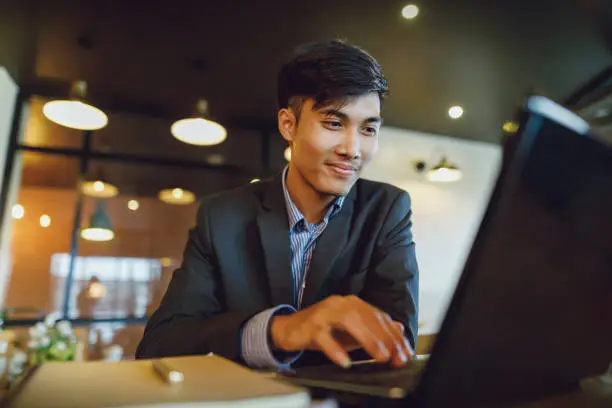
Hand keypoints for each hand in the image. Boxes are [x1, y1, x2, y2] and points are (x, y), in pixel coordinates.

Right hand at [270, 295, 413, 367]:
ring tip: (380, 356)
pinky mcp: (310, 326)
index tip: (405, 352)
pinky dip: (335, 350)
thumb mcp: (351, 331)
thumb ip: (373, 329)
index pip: (378, 316)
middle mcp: (340, 304)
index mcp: (352, 303)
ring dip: (367, 339)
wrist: (289, 329)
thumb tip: (398, 328)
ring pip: (349, 321)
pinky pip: (324, 337)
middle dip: (385, 338)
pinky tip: (345, 362)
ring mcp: (324, 313)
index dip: (394, 335)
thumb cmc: (322, 329)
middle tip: (396, 356)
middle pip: (367, 317)